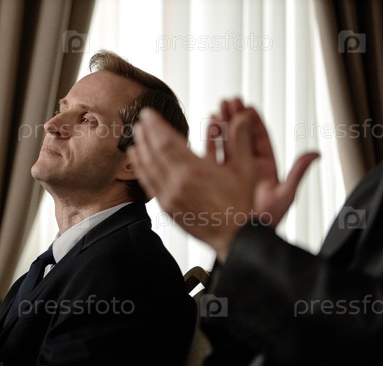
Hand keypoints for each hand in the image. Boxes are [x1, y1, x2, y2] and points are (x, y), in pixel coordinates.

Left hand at [130, 107, 258, 261]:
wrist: (233, 235)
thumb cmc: (240, 204)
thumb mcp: (246, 169)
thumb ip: (240, 140)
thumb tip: (242, 116)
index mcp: (195, 171)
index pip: (167, 141)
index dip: (156, 125)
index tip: (148, 113)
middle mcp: (178, 184)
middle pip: (153, 153)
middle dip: (145, 134)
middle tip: (140, 120)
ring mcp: (170, 197)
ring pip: (148, 169)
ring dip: (140, 149)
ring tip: (136, 135)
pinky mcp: (167, 207)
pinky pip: (148, 184)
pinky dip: (141, 169)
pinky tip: (137, 159)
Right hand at [213, 98, 318, 227]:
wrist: (244, 238)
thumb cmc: (266, 221)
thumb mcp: (285, 195)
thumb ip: (297, 173)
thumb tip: (315, 154)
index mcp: (266, 167)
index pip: (260, 139)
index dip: (253, 122)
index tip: (247, 107)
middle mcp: (247, 167)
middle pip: (241, 137)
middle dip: (235, 118)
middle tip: (229, 101)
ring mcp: (230, 172)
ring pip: (226, 143)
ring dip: (221, 126)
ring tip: (217, 109)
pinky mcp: (215, 179)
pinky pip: (212, 156)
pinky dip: (209, 141)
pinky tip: (207, 127)